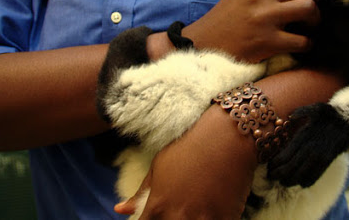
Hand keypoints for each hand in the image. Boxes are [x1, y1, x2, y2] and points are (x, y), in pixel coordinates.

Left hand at [114, 106, 256, 218]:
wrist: (228, 136)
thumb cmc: (190, 146)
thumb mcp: (160, 166)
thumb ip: (140, 193)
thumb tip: (120, 209)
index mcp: (157, 208)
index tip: (155, 214)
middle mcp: (178, 218)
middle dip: (170, 219)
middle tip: (179, 207)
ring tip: (196, 207)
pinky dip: (212, 218)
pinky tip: (212, 207)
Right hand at [184, 0, 319, 62]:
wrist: (204, 43)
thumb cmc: (224, 19)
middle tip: (311, 8)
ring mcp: (266, 19)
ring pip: (309, 8)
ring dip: (315, 18)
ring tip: (309, 26)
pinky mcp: (268, 42)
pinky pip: (302, 40)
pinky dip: (307, 44)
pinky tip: (301, 44)